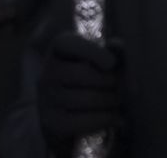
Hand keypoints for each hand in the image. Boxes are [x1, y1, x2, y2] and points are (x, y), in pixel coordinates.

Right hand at [39, 33, 122, 154]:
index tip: (111, 63)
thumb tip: (117, 46)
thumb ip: (114, 50)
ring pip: (88, 99)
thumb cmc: (95, 77)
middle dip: (110, 80)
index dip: (92, 51)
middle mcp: (47, 74)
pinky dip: (105, 118)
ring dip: (111, 100)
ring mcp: (46, 100)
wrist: (73, 113)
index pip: (67, 43)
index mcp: (59, 51)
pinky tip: (112, 115)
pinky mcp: (51, 123)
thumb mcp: (103, 59)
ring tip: (117, 99)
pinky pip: (85, 121)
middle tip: (120, 85)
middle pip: (84, 74)